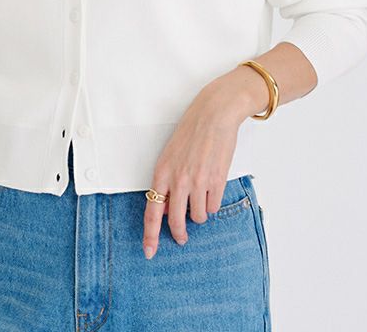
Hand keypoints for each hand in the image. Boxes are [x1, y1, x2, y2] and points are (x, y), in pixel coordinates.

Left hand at [142, 78, 247, 259]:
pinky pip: (213, 206)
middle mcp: (178, 179)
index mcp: (162, 172)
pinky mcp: (217, 180)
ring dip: (200, 213)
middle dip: (179, 234)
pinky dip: (213, 202)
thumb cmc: (192, 131)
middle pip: (176, 221)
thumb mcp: (171, 155)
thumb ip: (167, 182)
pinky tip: (212, 187)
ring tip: (201, 197)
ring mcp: (198, 181)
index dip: (150, 235)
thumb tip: (165, 209)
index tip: (149, 251)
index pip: (152, 211)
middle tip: (182, 238)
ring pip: (198, 216)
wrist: (215, 114)